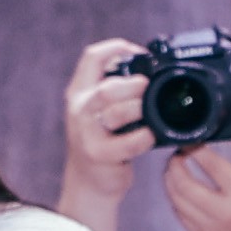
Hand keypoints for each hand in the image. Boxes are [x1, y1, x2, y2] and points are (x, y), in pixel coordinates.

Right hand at [56, 38, 152, 218]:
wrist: (89, 182)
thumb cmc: (102, 142)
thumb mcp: (100, 111)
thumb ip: (116, 90)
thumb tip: (149, 67)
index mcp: (80, 92)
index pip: (92, 58)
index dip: (118, 48)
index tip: (142, 54)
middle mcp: (80, 109)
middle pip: (106, 87)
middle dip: (133, 85)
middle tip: (149, 89)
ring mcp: (87, 133)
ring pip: (114, 111)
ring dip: (139, 108)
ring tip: (150, 112)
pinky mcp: (98, 154)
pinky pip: (126, 142)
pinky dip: (144, 137)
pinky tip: (151, 136)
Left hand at [165, 139, 230, 230]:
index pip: (210, 163)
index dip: (195, 148)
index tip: (193, 141)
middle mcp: (226, 212)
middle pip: (183, 182)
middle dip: (174, 164)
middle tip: (178, 155)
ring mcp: (212, 230)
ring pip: (177, 200)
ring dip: (171, 182)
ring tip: (175, 171)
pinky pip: (182, 218)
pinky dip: (176, 202)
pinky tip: (181, 194)